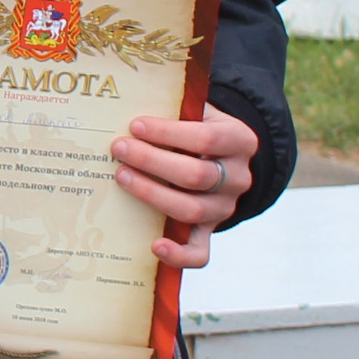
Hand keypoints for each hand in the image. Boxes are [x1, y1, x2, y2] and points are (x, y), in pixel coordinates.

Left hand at [109, 103, 259, 267]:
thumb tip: (128, 103)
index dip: (169, 133)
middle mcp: (238, 178)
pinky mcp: (210, 231)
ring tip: (121, 177)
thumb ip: (175, 108)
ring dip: (151, 194)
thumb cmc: (196, 128)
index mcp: (239, 141)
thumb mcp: (196, 111)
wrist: (219, 158)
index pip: (207, 139)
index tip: (135, 125)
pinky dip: (178, 255)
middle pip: (196, 176)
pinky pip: (200, 253)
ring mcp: (224, 208)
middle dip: (152, 161)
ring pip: (192, 210)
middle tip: (118, 148)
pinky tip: (154, 245)